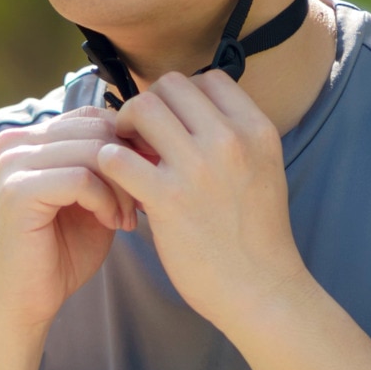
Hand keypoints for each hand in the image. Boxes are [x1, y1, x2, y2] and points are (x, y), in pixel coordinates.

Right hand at [0, 107, 135, 328]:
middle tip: (141, 203)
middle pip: (95, 129)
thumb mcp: (91, 201)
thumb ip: (108, 168)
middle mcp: (14, 144)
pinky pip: (82, 178)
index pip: (92, 117)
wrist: (21, 303)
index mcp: (28, 140)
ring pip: (93, 151)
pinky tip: (112, 224)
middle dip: (129, 165)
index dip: (128, 144)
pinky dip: (106, 201)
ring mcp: (12, 165)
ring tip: (126, 218)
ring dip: (122, 186)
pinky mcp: (17, 191)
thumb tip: (151, 138)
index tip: (148, 179)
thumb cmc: (58, 256)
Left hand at [90, 70, 310, 334]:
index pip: (209, 79)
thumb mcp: (262, 170)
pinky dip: (108, 164)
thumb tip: (186, 116)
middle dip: (149, 106)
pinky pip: (116, 157)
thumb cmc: (255, 235)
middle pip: (170, 86)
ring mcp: (198, 168)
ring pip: (142, 108)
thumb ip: (232, 138)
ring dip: (125, 127)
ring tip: (126, 155)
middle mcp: (230, 140)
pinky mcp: (167, 200)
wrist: (262, 290)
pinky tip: (117, 184)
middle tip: (140, 137)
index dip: (182, 98)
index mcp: (257, 129)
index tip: (173, 125)